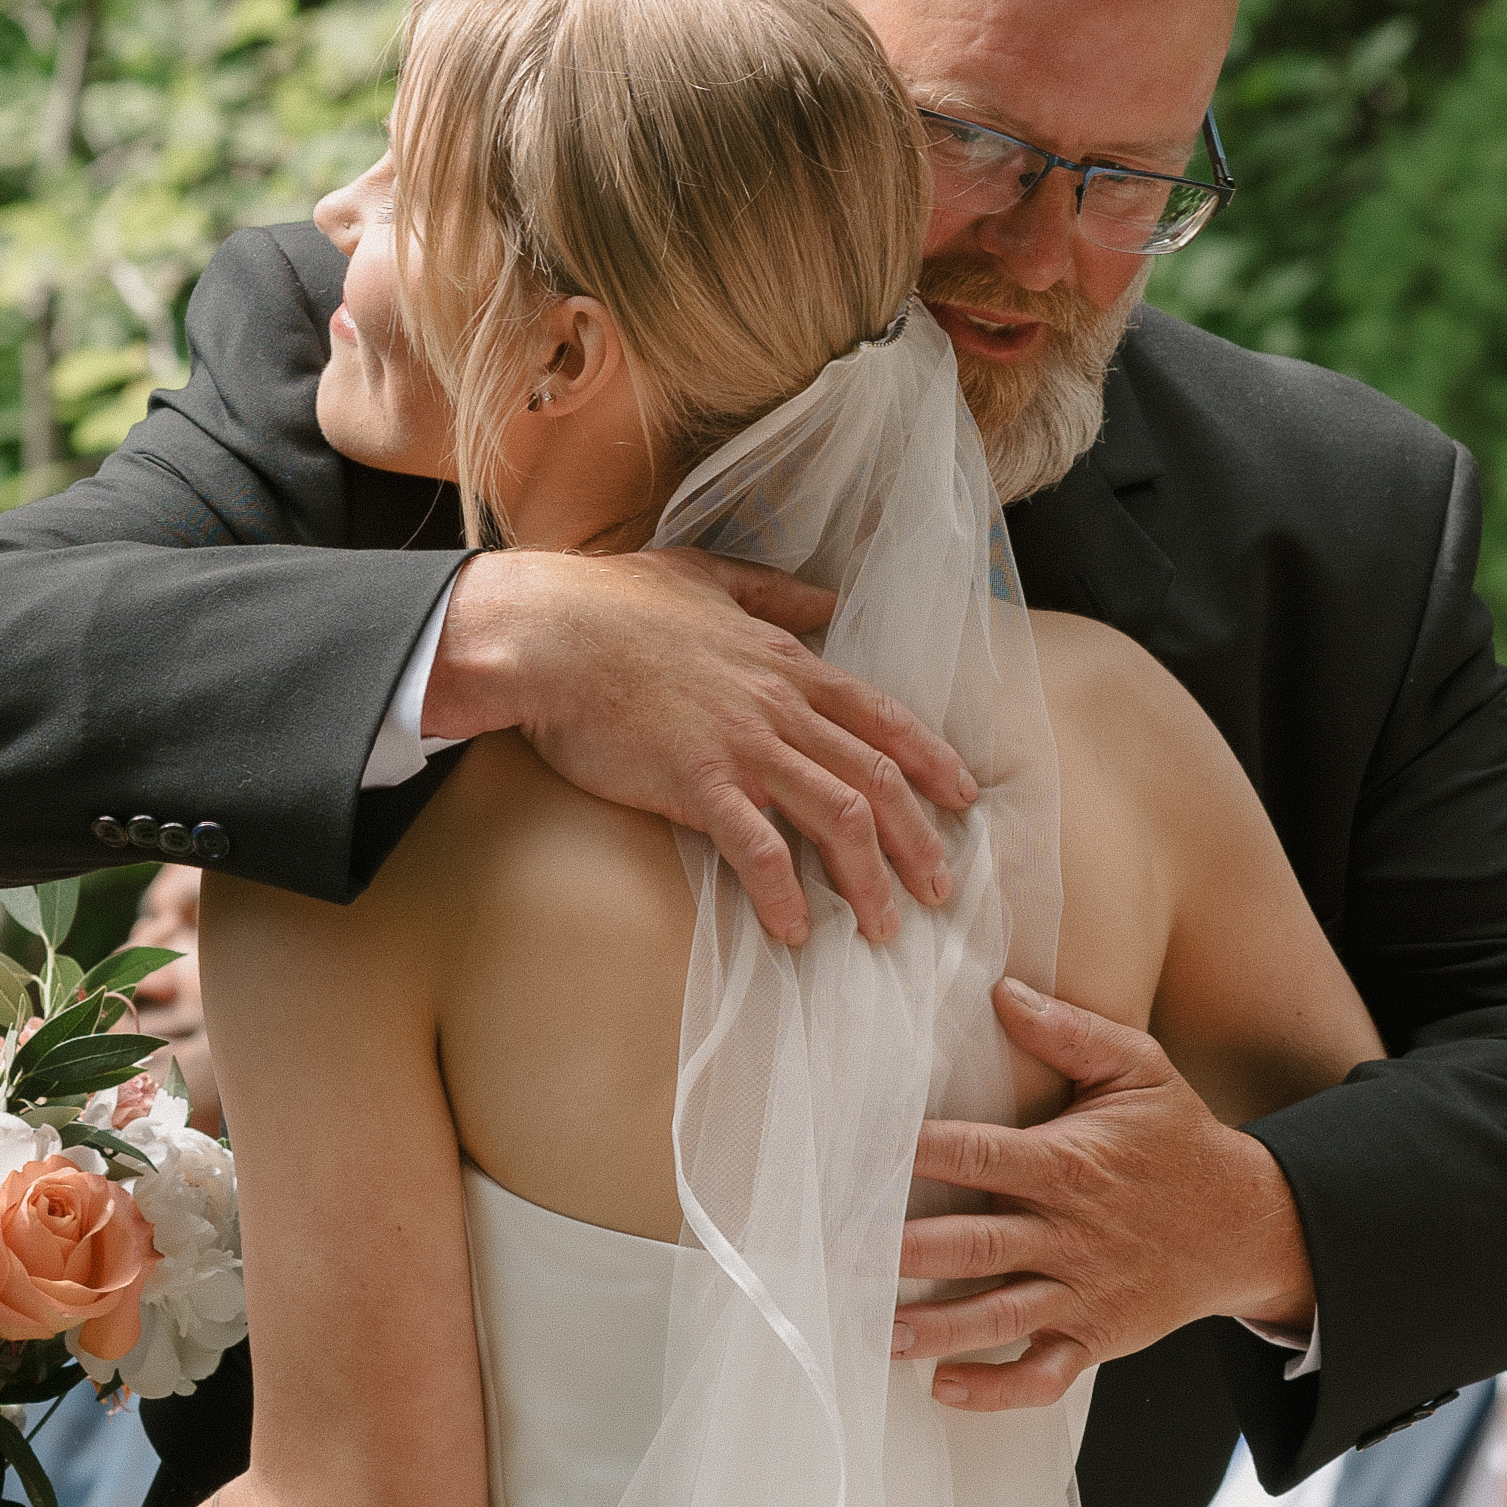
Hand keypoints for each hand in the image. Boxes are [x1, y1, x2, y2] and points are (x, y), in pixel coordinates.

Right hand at [425, 549, 972, 950]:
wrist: (543, 631)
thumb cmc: (613, 602)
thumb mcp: (707, 576)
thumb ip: (773, 591)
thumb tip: (826, 598)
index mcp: (785, 662)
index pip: (882, 715)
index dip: (930, 759)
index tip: (963, 797)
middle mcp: (779, 705)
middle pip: (876, 778)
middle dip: (919, 840)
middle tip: (939, 888)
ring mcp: (742, 745)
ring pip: (837, 817)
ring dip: (869, 879)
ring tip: (883, 925)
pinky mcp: (696, 782)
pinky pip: (759, 851)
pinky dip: (786, 896)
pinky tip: (794, 931)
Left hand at [894, 983, 1311, 1410]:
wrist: (1249, 1224)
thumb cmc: (1180, 1142)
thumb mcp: (1141, 1071)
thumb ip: (1073, 1033)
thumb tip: (1003, 990)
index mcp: (1069, 1164)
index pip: (978, 1155)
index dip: (917, 1152)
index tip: (859, 1151)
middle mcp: (1070, 1232)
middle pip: (978, 1243)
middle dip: (909, 1251)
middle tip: (845, 1254)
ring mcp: (1082, 1291)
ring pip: (999, 1316)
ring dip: (936, 1328)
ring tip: (877, 1332)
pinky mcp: (1095, 1336)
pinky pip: (1043, 1375)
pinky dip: (995, 1389)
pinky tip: (944, 1387)